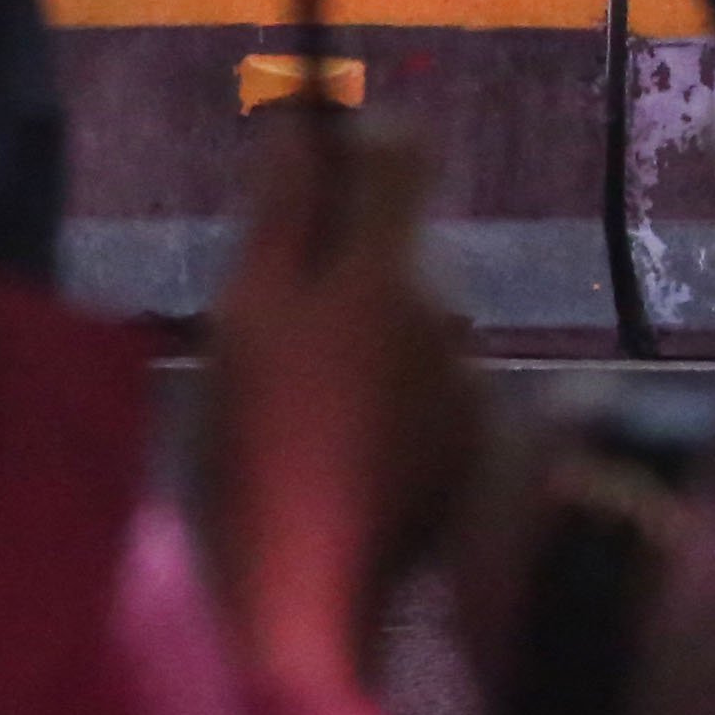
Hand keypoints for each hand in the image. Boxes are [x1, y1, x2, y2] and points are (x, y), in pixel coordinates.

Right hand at [201, 111, 478, 698]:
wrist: (311, 588)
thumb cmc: (255, 439)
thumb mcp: (244, 313)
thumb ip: (283, 215)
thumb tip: (301, 125)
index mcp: (388, 271)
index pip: (400, 155)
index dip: (353, 146)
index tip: (303, 171)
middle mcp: (449, 312)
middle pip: (395, 245)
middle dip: (338, 262)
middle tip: (263, 326)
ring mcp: (468, 381)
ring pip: (406, 316)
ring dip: (359, 330)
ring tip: (295, 398)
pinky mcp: (471, 442)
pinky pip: (423, 381)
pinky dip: (383, 390)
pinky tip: (336, 443)